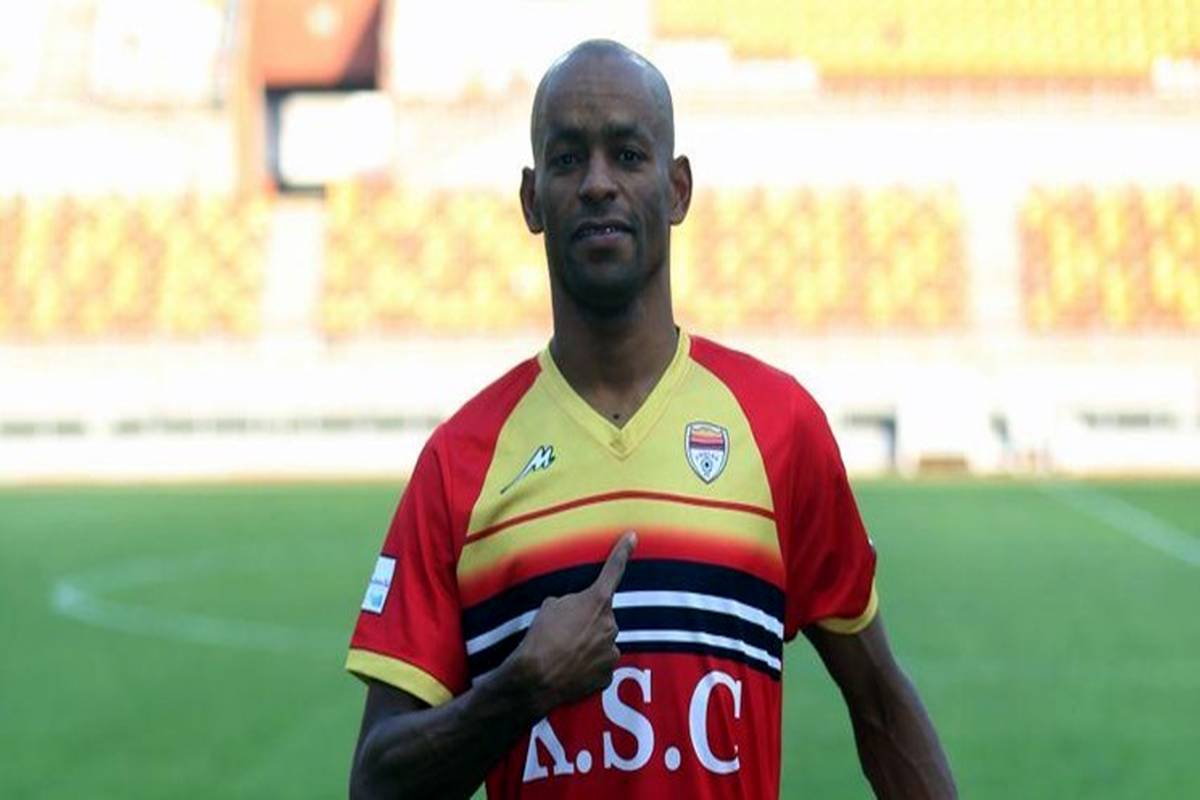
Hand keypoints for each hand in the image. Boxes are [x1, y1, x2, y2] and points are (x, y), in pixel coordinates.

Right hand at [508, 531, 636, 714]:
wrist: (534, 678)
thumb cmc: (540, 637)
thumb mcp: (550, 607)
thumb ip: (571, 602)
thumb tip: (576, 610)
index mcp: (596, 601)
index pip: (613, 570)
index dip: (623, 551)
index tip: (633, 535)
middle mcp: (610, 624)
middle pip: (602, 617)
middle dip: (588, 621)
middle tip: (564, 632)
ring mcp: (611, 651)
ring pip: (602, 642)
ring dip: (588, 645)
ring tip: (565, 653)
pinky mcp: (608, 675)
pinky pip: (600, 665)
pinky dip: (588, 666)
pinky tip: (571, 669)